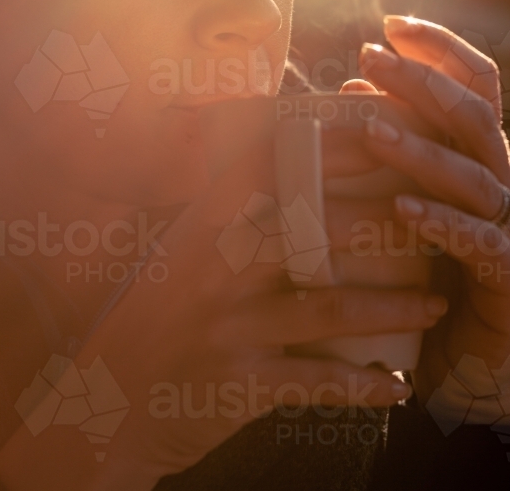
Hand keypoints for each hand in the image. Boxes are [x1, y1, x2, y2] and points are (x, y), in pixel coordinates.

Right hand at [0, 122, 444, 490]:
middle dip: (383, 224)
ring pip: (329, 308)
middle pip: (315, 232)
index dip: (331, 147)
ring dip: (392, 306)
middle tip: (429, 221)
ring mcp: (227, 325)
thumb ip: (223, 218)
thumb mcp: (174, 254)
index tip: (380, 133)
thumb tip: (284, 176)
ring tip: (435, 304)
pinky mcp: (238, 383)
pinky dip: (362, 386)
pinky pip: (316, 382)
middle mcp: (214, 267)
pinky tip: (397, 385)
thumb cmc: (151, 316)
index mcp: (199, 223)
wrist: (100, 402)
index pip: (273, 169)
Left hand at [359, 16, 509, 404]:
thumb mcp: (408, 186)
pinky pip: (479, 243)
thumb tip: (349, 88)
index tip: (392, 24)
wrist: (465, 343)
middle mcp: (500, 177)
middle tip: (368, 58)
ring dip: (420, 149)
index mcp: (479, 151)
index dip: (441, 48)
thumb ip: (391, 137)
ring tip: (372, 131)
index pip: (476, 82)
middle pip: (471, 114)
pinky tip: (403, 210)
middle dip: (421, 81)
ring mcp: (508, 224)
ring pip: (472, 174)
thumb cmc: (430, 257)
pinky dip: (442, 223)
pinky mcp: (505, 274)